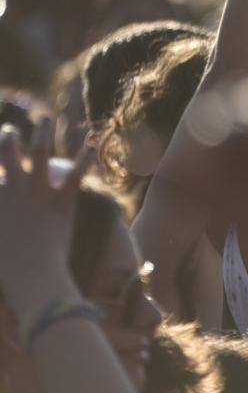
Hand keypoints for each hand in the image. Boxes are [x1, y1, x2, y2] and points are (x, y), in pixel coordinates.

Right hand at [0, 119, 92, 302]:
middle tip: (10, 131)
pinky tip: (93, 141)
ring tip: (45, 119)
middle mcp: (12, 187)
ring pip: (40, 151)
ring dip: (42, 132)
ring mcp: (38, 191)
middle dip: (8, 138)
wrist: (32, 273)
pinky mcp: (63, 199)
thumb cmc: (5, 267)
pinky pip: (76, 172)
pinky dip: (86, 156)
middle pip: (7, 152)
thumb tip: (0, 215)